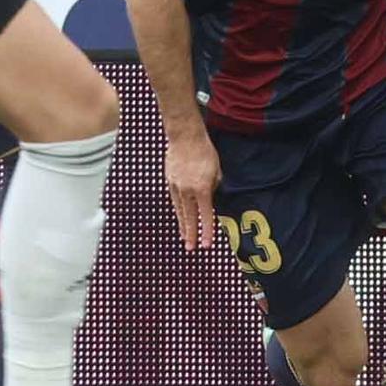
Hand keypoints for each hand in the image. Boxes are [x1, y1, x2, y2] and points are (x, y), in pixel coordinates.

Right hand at [164, 129, 222, 250]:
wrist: (185, 136)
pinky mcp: (169, 181)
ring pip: (180, 211)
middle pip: (189, 217)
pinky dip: (178, 210)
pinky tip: (179, 217)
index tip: (207, 245)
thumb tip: (210, 197)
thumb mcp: (216, 170)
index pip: (206, 216)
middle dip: (191, 234)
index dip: (207, 231)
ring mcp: (176, 186)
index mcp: (201, 189)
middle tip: (190, 249)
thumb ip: (213, 186)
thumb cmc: (204, 151)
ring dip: (182, 225)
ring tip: (184, 237)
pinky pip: (174, 200)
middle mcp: (187, 191)